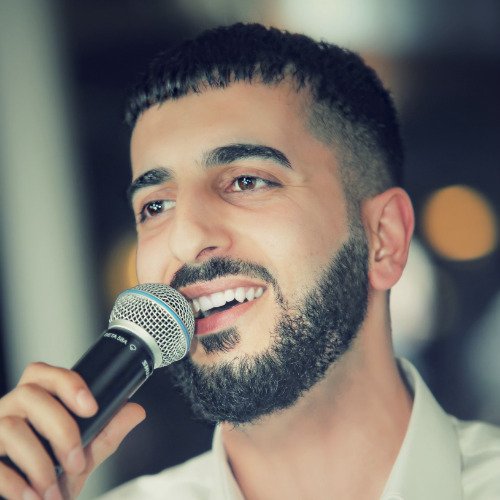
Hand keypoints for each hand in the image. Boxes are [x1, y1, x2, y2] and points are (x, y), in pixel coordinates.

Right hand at [0, 362, 144, 498]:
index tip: (92, 408)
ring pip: (11, 428)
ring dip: (39, 463)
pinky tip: (32, 497)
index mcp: (36, 399)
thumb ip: (107, 432)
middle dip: (61, 429)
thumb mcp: (84, 454)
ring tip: (54, 490)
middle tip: (77, 461)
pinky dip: (16, 483)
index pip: (46, 373)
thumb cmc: (54, 473)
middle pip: (30, 395)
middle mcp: (10, 408)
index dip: (69, 384)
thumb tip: (135, 411)